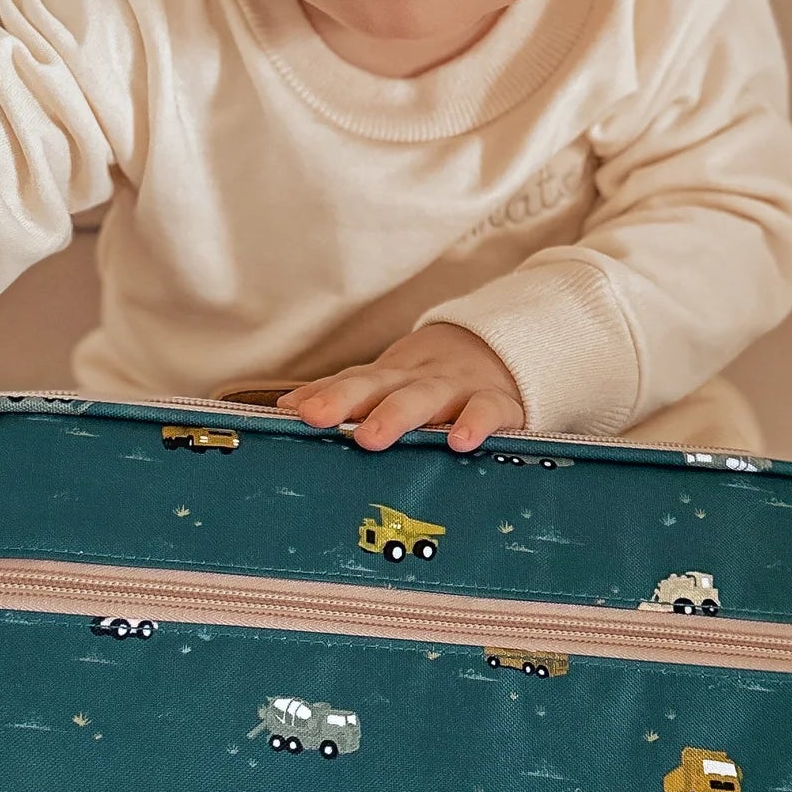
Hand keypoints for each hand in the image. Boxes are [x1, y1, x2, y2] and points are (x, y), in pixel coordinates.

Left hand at [276, 323, 525, 452]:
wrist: (506, 350)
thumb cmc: (433, 380)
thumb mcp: (390, 381)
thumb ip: (344, 393)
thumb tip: (285, 407)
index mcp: (392, 377)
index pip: (354, 381)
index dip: (324, 394)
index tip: (293, 412)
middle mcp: (420, 379)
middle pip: (380, 386)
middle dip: (347, 401)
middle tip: (317, 420)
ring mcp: (458, 388)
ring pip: (425, 396)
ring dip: (397, 414)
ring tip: (370, 436)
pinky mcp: (499, 402)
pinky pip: (487, 409)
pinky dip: (475, 423)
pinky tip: (460, 442)